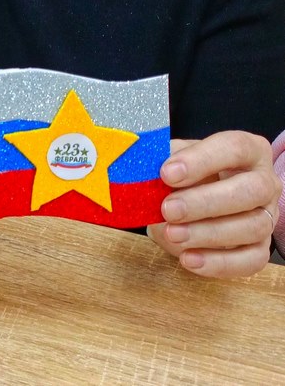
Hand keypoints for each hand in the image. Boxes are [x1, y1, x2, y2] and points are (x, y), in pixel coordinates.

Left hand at [148, 132, 281, 277]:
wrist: (195, 201)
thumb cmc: (188, 174)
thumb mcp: (175, 158)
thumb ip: (163, 160)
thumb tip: (143, 170)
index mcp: (248, 150)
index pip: (234, 147)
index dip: (201, 160)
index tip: (167, 173)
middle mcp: (265, 182)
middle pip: (250, 190)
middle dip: (205, 202)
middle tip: (168, 209)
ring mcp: (267, 217)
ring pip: (252, 227)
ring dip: (208, 234)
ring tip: (173, 234)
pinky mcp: (261, 248)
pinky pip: (249, 261)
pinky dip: (218, 263)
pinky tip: (189, 259)